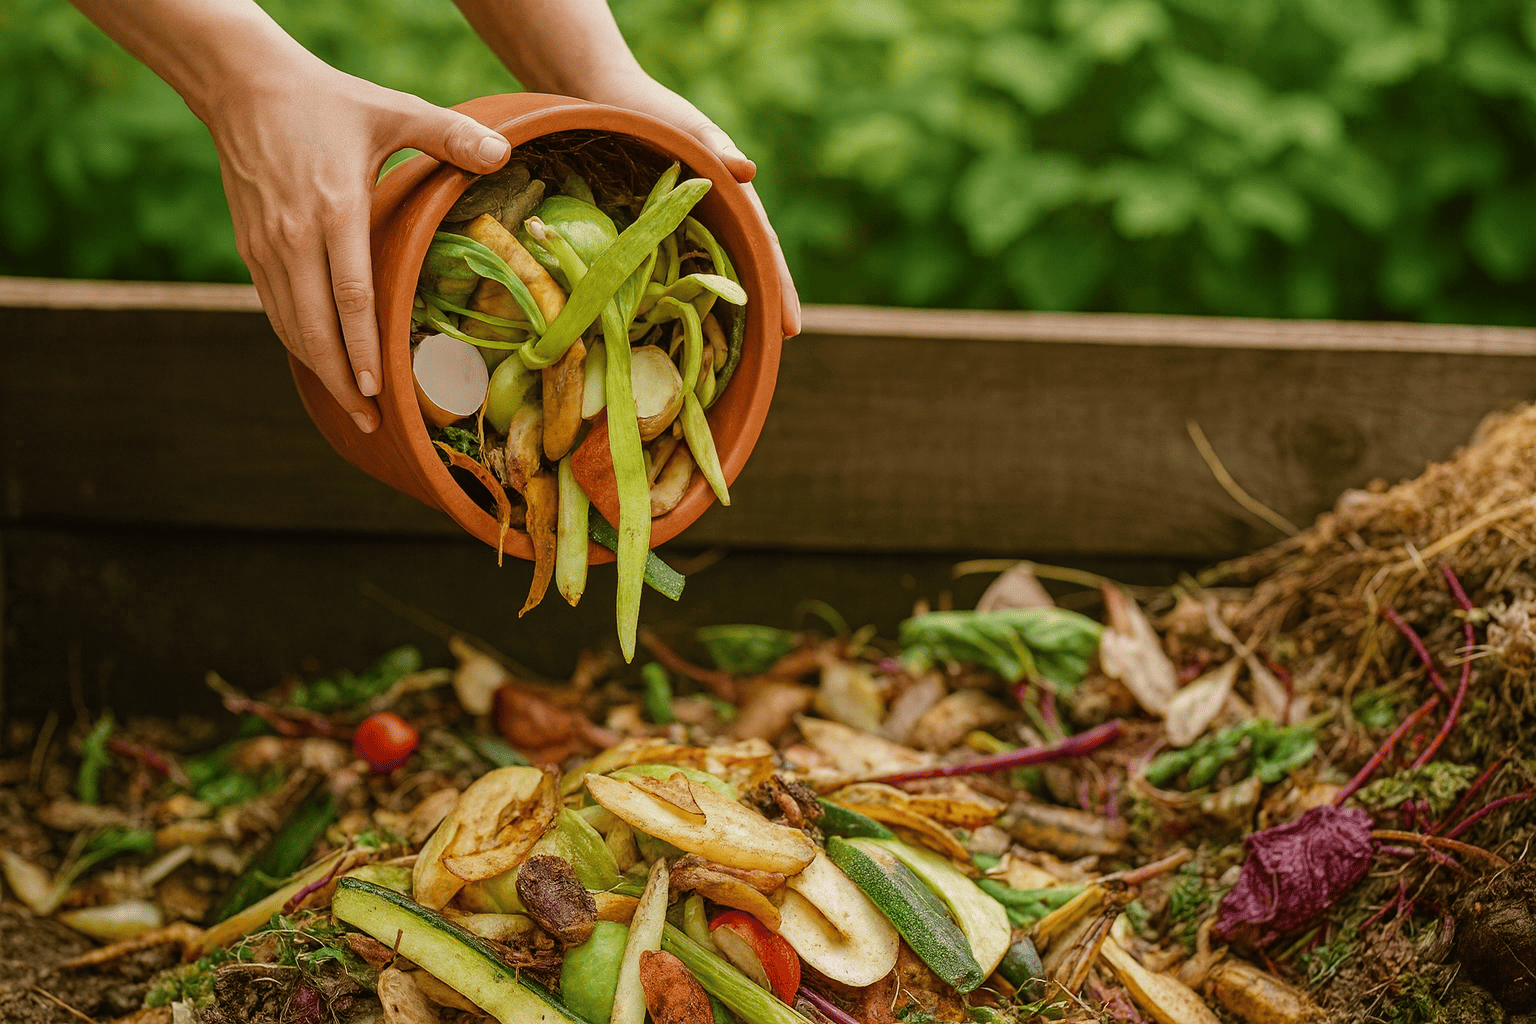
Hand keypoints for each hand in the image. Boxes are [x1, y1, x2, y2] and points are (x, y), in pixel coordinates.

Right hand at [208, 56, 512, 431]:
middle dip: (342, 380)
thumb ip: (449, 134)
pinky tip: (323, 363)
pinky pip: (274, 308)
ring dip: (319, 370)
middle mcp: (294, 237)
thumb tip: (504, 153)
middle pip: (315, 327)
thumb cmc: (328, 101)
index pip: (350, 297)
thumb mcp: (393, 110)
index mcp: (335, 211)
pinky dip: (297, 342)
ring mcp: (266, 246)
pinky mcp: (250, 247)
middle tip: (370, 421)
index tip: (378, 388)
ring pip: (289, 325)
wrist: (244, 86)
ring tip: (352, 407)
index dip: (363, 347)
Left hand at [582, 74, 802, 337]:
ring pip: (718, 273)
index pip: (765, 249)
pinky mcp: (660, 231)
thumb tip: (749, 172)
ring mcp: (690, 227)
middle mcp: (717, 217)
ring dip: (734, 306)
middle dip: (767, 305)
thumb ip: (717, 147)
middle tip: (780, 346)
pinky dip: (689, 297)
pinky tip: (690, 324)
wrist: (606, 102)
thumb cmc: (650, 111)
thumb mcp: (686, 127)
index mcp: (733, 197)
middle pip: (749, 267)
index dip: (779, 288)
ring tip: (745, 347)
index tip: (792, 326)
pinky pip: (679, 269)